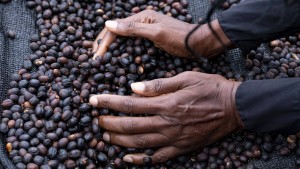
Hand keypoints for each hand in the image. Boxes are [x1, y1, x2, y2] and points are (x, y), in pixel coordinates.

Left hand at [89, 71, 243, 164]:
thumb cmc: (211, 88)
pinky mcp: (181, 148)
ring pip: (139, 143)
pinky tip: (126, 158)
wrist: (234, 107)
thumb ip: (159, 85)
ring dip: (118, 141)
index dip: (109, 103)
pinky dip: (140, 160)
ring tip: (105, 136)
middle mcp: (168, 123)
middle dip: (108, 123)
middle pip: (130, 126)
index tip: (94, 101)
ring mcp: (174, 138)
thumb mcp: (186, 78)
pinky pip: (157, 158)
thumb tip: (134, 88)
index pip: (130, 104)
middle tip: (96, 120)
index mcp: (167, 104)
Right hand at [93, 10, 231, 58]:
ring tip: (103, 62)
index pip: (115, 28)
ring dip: (113, 50)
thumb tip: (108, 24)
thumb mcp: (157, 33)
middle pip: (116, 33)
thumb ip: (133, 29)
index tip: (95, 56)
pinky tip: (121, 63)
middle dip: (104, 45)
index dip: (104, 41)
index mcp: (141, 18)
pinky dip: (125, 54)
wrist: (199, 44)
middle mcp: (141, 23)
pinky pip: (132, 46)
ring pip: (123, 40)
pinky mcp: (150, 41)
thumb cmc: (180, 38)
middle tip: (94, 60)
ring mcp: (145, 32)